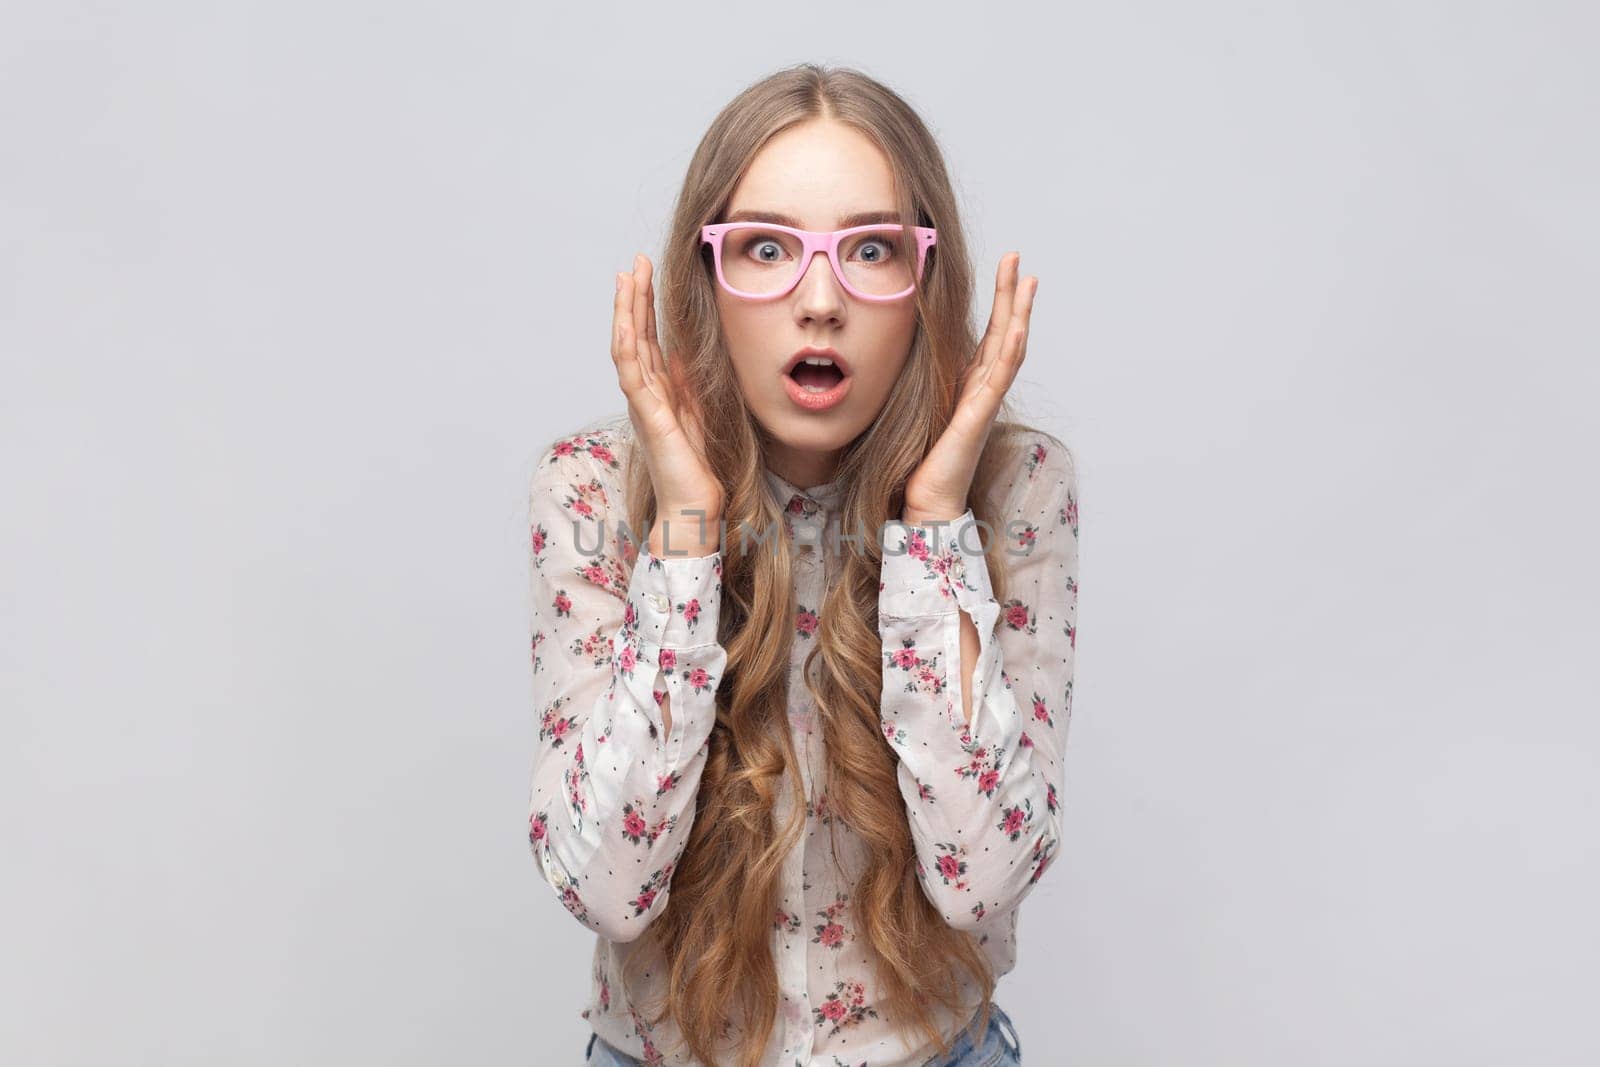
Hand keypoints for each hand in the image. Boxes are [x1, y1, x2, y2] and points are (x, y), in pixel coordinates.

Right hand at [613, 254, 723, 550]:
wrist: (694, 504)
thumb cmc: (696, 467)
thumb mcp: (698, 412)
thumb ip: (688, 383)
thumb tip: (682, 352)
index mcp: (657, 390)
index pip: (648, 339)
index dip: (645, 305)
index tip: (645, 273)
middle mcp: (644, 393)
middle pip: (634, 334)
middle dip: (633, 297)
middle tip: (634, 261)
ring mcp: (642, 403)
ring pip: (627, 347)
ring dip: (627, 311)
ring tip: (626, 278)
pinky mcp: (648, 415)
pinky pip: (632, 374)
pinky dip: (628, 345)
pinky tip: (628, 321)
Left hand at [903, 252, 1036, 523]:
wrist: (929, 498)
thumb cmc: (925, 462)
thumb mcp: (923, 408)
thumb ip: (928, 384)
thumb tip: (908, 357)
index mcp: (970, 385)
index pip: (990, 335)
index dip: (1000, 303)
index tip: (1007, 270)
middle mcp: (983, 389)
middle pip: (1004, 332)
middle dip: (1012, 294)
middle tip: (1018, 258)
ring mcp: (985, 402)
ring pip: (1009, 348)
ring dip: (1019, 312)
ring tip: (1028, 281)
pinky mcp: (979, 416)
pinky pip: (999, 378)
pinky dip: (1012, 351)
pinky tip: (1019, 327)